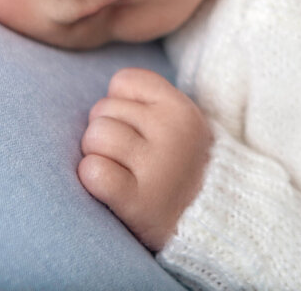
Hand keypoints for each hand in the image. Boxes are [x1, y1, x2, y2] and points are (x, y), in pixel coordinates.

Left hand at [78, 68, 211, 250]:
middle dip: (105, 130)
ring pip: (94, 137)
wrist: (208, 219)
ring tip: (119, 169)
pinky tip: (109, 185)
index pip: (123, 81)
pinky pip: (93, 171)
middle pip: (103, 110)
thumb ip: (147, 101)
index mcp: (181, 109)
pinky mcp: (138, 201)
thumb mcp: (180, 121)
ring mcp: (157, 167)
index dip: (120, 102)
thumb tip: (102, 98)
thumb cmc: (179, 164)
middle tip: (127, 155)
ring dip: (96, 154)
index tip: (135, 126)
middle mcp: (172, 133)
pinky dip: (92, 177)